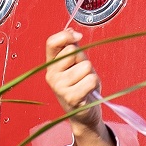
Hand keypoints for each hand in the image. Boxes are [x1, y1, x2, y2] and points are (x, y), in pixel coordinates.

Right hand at [45, 30, 112, 145]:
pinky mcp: (71, 97)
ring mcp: (59, 87)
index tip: (78, 36)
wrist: (83, 113)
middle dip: (83, 60)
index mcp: (51, 65)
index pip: (52, 42)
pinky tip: (88, 92)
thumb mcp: (75, 65)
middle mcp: (52, 75)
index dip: (66, 35)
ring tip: (86, 84)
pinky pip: (90, 80)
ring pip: (85, 66)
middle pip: (73, 52)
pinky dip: (94, 84)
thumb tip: (71, 31)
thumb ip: (72, 48)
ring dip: (91, 74)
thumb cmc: (81, 86)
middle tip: (82, 74)